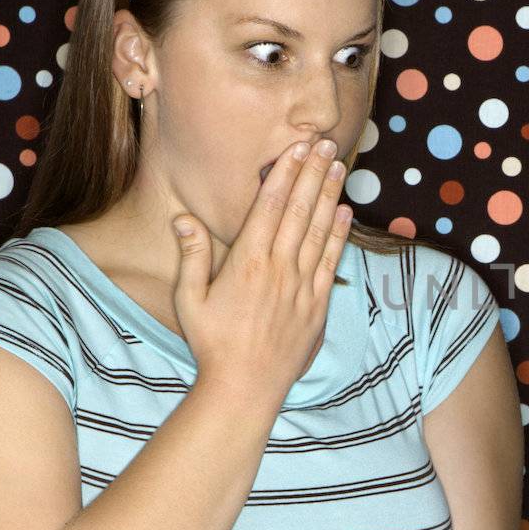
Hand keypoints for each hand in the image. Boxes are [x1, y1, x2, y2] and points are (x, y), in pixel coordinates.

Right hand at [171, 138, 351, 401]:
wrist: (245, 388)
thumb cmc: (212, 343)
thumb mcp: (189, 300)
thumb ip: (191, 256)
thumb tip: (183, 218)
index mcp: (246, 262)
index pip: (270, 206)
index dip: (286, 173)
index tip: (297, 147)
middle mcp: (278, 268)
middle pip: (300, 209)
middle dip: (313, 173)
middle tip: (326, 142)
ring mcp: (302, 285)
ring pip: (320, 229)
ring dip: (330, 194)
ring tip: (338, 165)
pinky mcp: (317, 304)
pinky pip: (331, 260)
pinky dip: (339, 234)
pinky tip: (345, 211)